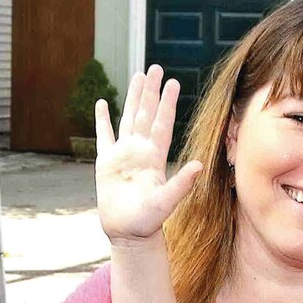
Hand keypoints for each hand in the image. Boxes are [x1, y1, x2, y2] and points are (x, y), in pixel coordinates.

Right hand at [96, 64, 203, 245]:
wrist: (128, 234)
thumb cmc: (148, 222)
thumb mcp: (167, 202)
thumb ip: (182, 183)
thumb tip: (200, 165)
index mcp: (154, 157)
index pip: (162, 123)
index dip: (167, 103)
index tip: (173, 82)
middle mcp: (140, 151)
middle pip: (146, 114)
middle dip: (150, 91)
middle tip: (155, 68)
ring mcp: (123, 155)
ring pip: (128, 119)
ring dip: (132, 98)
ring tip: (137, 76)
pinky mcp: (106, 163)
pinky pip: (104, 137)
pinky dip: (102, 120)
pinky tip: (102, 103)